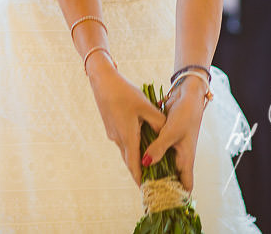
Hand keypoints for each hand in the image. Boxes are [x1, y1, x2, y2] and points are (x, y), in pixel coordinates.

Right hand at [88, 61, 166, 184]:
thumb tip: (167, 136)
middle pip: (129, 160)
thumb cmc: (125, 92)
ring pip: (126, 150)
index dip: (140, 177)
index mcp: (127, 136)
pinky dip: (131, 147)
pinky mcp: (111, 126)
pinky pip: (122, 141)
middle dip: (139, 171)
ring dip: (135, 159)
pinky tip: (140, 142)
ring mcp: (112, 132)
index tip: (145, 189)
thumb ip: (158, 123)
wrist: (103, 81)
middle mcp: (118, 138)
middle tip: (150, 180)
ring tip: (148, 164)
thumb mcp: (146, 106)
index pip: (134, 164)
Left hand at [144, 79, 206, 191]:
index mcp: (186, 158)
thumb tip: (145, 163)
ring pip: (163, 165)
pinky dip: (150, 156)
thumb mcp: (170, 131)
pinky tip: (137, 158)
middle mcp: (181, 156)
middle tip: (144, 192)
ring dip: (153, 171)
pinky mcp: (166, 139)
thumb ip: (158, 147)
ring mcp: (174, 148)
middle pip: (171, 177)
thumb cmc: (184, 114)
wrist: (187, 95)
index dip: (177, 195)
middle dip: (160, 185)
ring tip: (138, 179)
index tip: (163, 203)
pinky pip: (157, 152)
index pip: (186, 184)